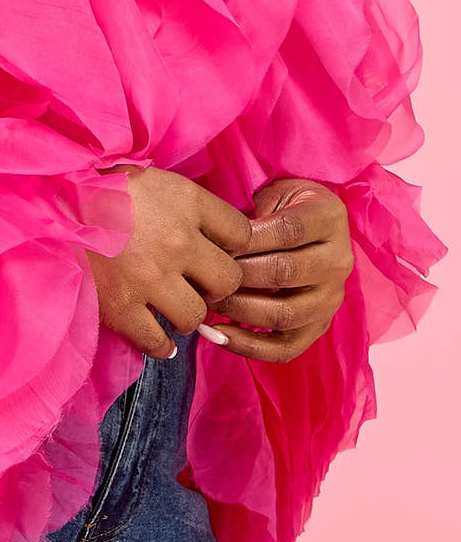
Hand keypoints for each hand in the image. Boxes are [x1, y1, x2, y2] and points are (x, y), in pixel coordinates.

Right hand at [85, 165, 249, 359]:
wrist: (45, 203)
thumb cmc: (99, 187)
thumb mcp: (152, 180)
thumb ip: (188, 205)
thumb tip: (217, 234)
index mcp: (186, 201)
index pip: (242, 233)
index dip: (231, 245)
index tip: (215, 249)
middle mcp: (177, 240)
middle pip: (229, 280)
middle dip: (214, 283)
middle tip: (194, 282)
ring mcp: (150, 277)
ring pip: (197, 315)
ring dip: (186, 313)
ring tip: (169, 305)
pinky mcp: (121, 306)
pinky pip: (157, 342)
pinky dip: (159, 344)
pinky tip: (157, 337)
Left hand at [201, 176, 354, 362]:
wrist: (306, 226)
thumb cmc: (279, 207)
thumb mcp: (272, 194)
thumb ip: (252, 216)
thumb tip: (215, 250)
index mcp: (330, 218)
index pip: (288, 230)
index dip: (247, 239)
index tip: (213, 244)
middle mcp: (339, 260)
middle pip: (285, 272)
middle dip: (236, 276)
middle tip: (202, 275)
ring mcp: (332, 297)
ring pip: (286, 313)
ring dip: (239, 310)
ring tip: (206, 303)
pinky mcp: (319, 326)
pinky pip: (287, 347)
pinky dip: (249, 347)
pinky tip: (218, 335)